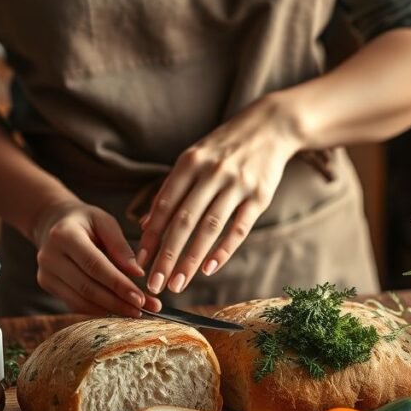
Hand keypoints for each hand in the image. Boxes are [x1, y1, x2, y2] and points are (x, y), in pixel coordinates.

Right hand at [33, 199, 160, 317]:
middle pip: (87, 287)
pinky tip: (116, 311)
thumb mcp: (104, 222)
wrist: (53, 223)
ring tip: (134, 312)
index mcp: (64, 235)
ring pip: (80, 301)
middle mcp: (50, 256)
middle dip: (117, 302)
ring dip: (109, 310)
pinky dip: (97, 310)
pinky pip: (74, 303)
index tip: (140, 298)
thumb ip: (120, 246)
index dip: (118, 285)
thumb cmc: (85, 221)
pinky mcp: (47, 284)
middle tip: (142, 310)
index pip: (95, 265)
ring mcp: (45, 272)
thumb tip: (137, 273)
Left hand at [136, 95, 301, 294]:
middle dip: (166, 256)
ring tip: (177, 283)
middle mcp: (212, 173)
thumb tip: (146, 225)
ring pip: (209, 228)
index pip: (165, 205)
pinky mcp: (260, 196)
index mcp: (190, 162)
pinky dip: (223, 250)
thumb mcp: (194, 158)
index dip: (151, 235)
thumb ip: (171, 190)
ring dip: (191, 260)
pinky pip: (239, 228)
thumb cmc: (224, 147)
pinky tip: (209, 268)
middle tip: (154, 284)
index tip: (139, 262)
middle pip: (184, 221)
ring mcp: (237, 184)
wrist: (271, 125)